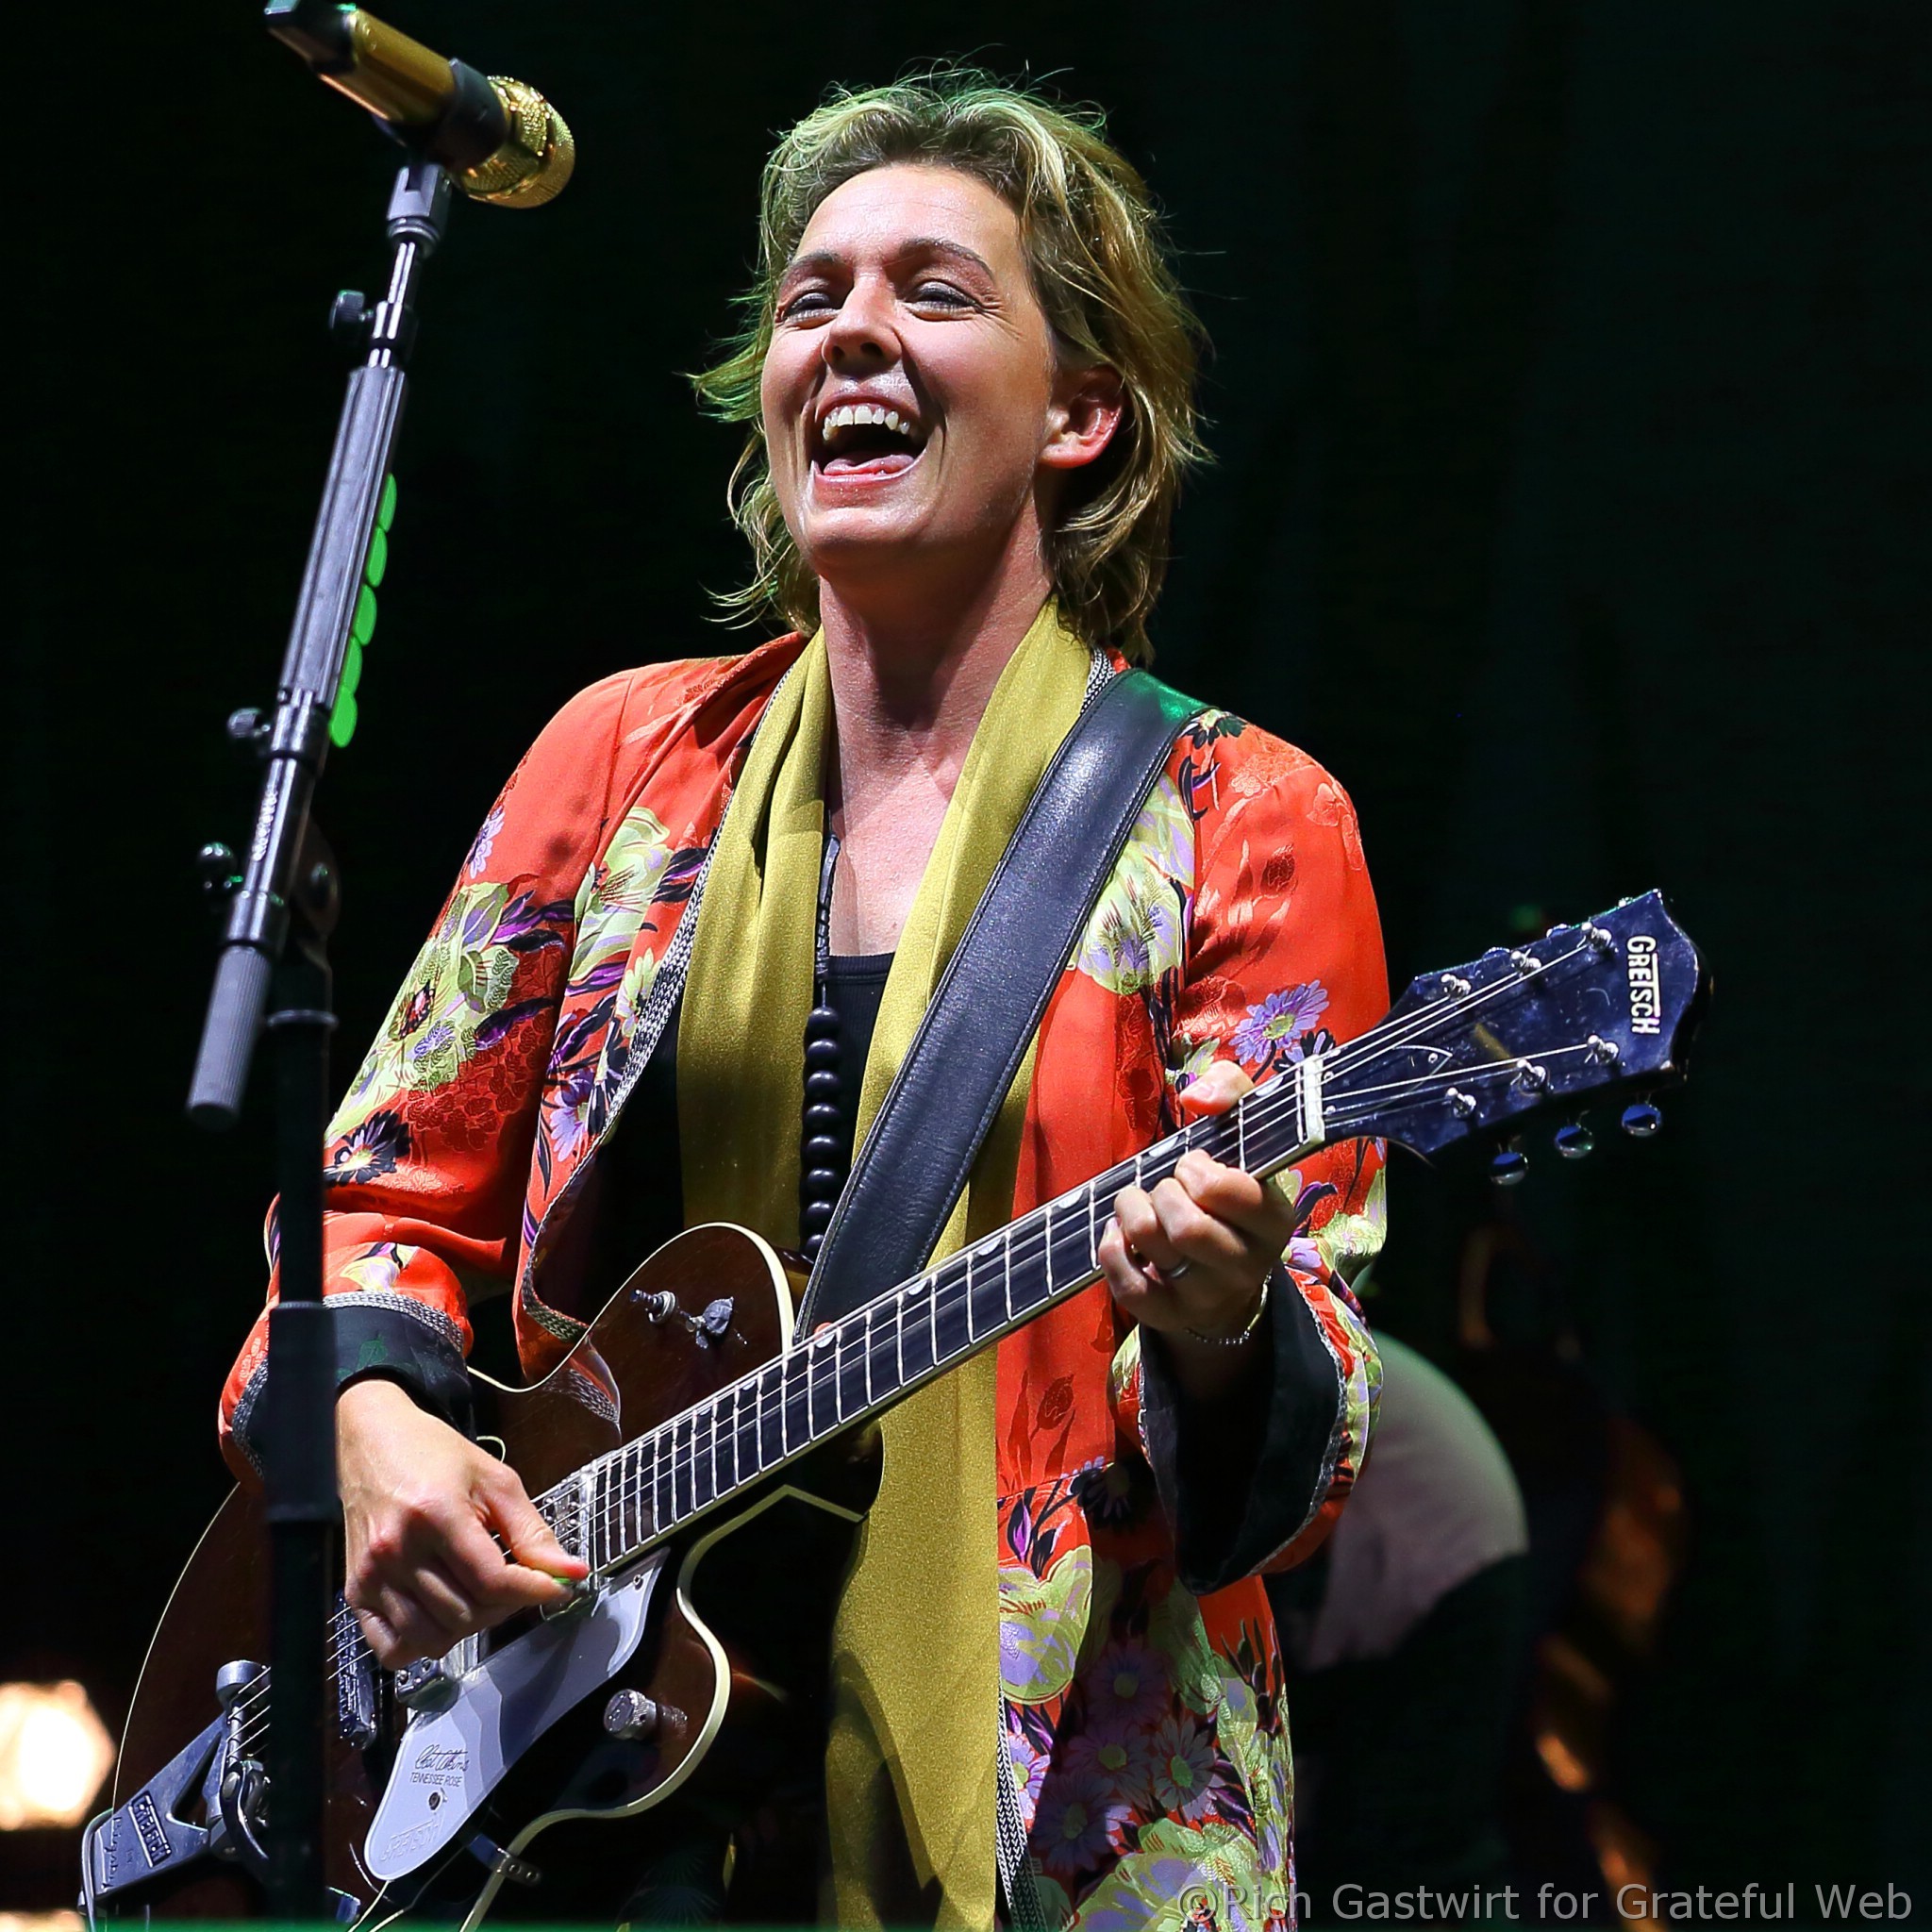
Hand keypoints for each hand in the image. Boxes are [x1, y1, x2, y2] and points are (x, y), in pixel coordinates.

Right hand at [336, 1379, 588, 1667]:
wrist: (373, 1441)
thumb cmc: (437, 1455)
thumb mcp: (495, 1480)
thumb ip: (532, 1531)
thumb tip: (572, 1573)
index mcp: (436, 1514)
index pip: (492, 1580)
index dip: (534, 1590)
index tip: (557, 1586)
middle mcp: (396, 1550)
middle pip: (466, 1614)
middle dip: (503, 1604)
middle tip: (512, 1579)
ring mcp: (370, 1575)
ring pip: (433, 1639)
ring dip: (468, 1626)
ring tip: (477, 1593)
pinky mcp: (354, 1591)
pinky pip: (392, 1649)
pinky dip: (422, 1644)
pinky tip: (439, 1615)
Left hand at [1098, 1061, 1288, 1398]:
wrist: (1230, 1277)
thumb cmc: (1232, 1191)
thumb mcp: (1245, 1137)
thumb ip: (1231, 1091)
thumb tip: (1195, 1097)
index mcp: (1275, 1220)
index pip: (1231, 1193)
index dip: (1199, 1171)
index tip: (1194, 1166)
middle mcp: (1248, 1265)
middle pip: (1186, 1226)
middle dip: (1162, 1192)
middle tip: (1166, 1186)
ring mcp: (1208, 1296)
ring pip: (1150, 1243)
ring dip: (1130, 1208)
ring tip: (1137, 1201)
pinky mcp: (1170, 1315)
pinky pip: (1126, 1285)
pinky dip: (1111, 1249)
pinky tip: (1119, 1233)